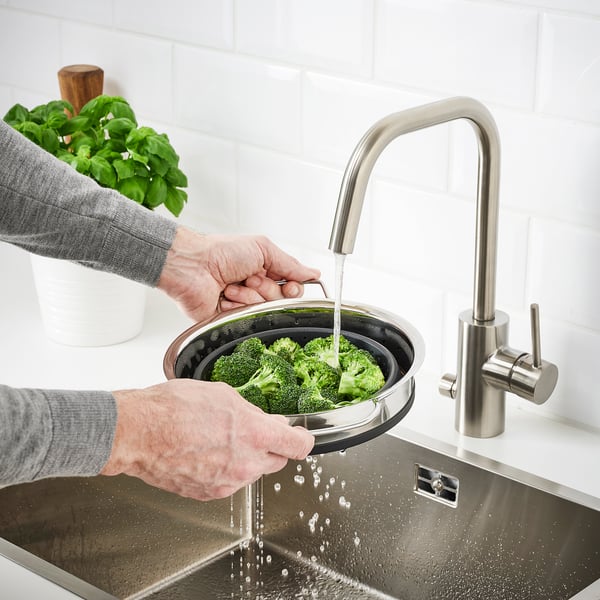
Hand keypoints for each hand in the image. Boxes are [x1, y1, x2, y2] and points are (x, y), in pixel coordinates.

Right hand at [101, 379, 314, 499]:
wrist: (138, 433)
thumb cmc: (173, 408)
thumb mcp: (222, 395)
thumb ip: (252, 412)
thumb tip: (265, 421)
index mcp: (255, 434)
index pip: (298, 446)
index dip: (302, 439)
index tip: (300, 436)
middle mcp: (246, 463)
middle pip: (277, 461)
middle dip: (271, 446)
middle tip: (253, 431)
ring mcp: (227, 482)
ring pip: (251, 472)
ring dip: (245, 458)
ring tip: (218, 438)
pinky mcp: (209, 494)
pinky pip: (228, 481)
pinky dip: (224, 469)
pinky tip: (206, 452)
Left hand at [157, 227, 320, 321]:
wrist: (192, 265)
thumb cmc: (221, 251)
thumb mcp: (262, 248)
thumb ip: (290, 264)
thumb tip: (313, 274)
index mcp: (265, 271)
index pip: (292, 289)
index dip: (292, 289)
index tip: (288, 285)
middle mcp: (256, 290)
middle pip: (279, 302)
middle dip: (266, 289)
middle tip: (249, 278)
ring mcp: (243, 305)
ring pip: (262, 312)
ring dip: (248, 297)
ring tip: (231, 285)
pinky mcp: (229, 319)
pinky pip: (244, 321)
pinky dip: (235, 307)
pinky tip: (224, 297)